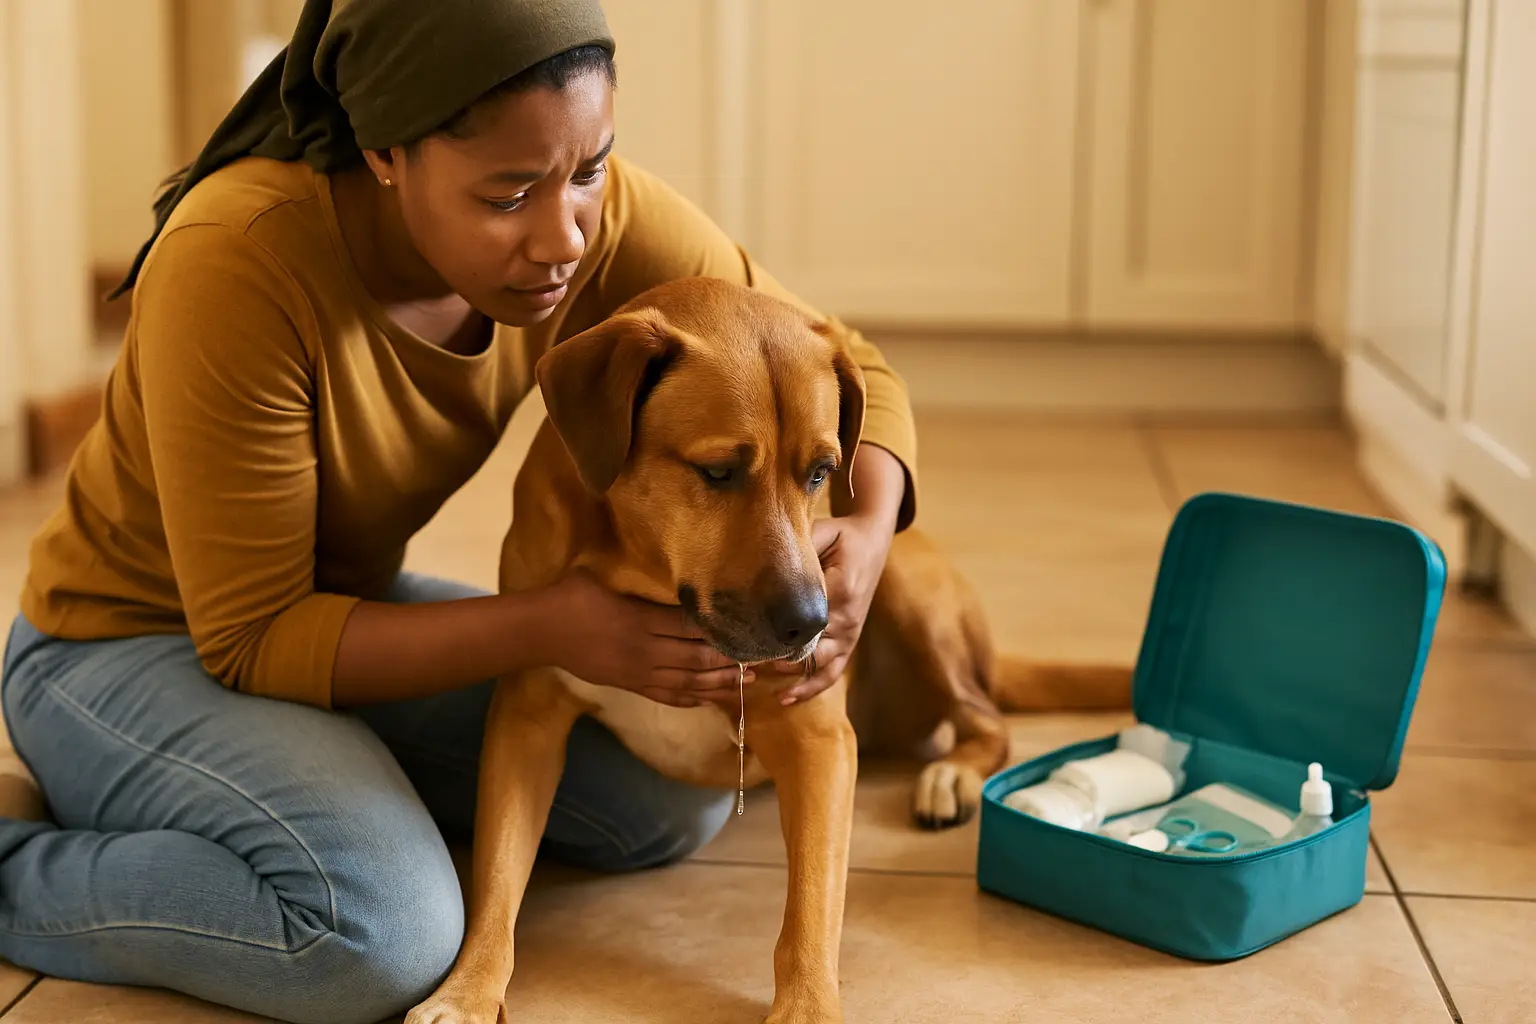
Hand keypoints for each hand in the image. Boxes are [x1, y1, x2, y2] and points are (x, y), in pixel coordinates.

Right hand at [540, 569, 752, 707]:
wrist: (540, 630)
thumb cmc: (572, 595)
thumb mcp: (606, 576)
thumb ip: (639, 578)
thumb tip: (668, 561)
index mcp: (641, 619)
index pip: (691, 627)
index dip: (723, 631)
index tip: (751, 629)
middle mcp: (645, 649)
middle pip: (697, 658)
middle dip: (732, 661)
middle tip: (763, 661)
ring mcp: (637, 672)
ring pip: (687, 682)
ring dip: (719, 683)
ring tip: (748, 683)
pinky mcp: (629, 685)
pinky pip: (666, 696)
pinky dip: (690, 699)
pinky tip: (709, 700)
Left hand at [760, 513, 893, 704]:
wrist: (873, 544)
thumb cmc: (843, 536)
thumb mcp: (823, 531)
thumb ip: (800, 545)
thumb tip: (764, 554)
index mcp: (841, 590)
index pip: (804, 618)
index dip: (773, 628)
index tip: (743, 632)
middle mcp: (847, 618)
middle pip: (807, 645)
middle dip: (772, 652)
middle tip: (738, 656)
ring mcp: (850, 634)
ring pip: (816, 664)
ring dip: (787, 671)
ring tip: (754, 672)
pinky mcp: (848, 644)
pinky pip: (830, 674)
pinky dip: (809, 689)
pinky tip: (784, 698)